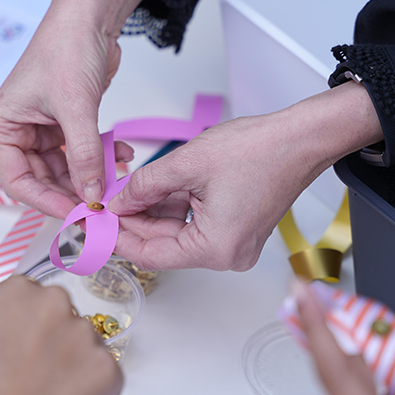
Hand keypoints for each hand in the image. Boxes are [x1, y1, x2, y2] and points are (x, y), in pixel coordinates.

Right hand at [0, 0, 146, 218]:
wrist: (90, 16)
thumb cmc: (67, 48)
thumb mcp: (76, 108)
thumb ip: (83, 156)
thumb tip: (92, 196)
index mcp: (1, 126)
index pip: (17, 180)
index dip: (46, 201)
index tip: (76, 214)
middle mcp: (17, 130)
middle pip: (42, 179)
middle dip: (73, 191)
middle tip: (100, 206)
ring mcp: (41, 128)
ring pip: (64, 169)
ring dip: (91, 175)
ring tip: (116, 179)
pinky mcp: (64, 123)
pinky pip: (80, 153)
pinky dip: (99, 157)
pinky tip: (120, 156)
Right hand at [0, 275, 122, 394]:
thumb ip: (3, 331)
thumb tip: (17, 346)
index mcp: (18, 291)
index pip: (35, 296)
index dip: (31, 325)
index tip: (25, 344)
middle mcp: (55, 301)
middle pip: (65, 315)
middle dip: (58, 340)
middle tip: (38, 372)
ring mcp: (84, 333)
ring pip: (88, 344)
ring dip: (77, 365)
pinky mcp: (107, 365)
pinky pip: (107, 375)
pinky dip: (94, 391)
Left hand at [109, 82, 383, 270]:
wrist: (301, 139)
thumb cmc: (259, 150)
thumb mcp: (186, 164)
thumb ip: (145, 186)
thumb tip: (118, 202)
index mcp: (215, 248)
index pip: (151, 254)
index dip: (118, 238)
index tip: (93, 226)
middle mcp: (226, 255)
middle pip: (163, 246)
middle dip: (132, 224)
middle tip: (101, 207)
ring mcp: (233, 244)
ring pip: (176, 234)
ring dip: (150, 214)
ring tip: (121, 194)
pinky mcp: (235, 230)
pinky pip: (192, 225)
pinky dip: (171, 208)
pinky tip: (149, 191)